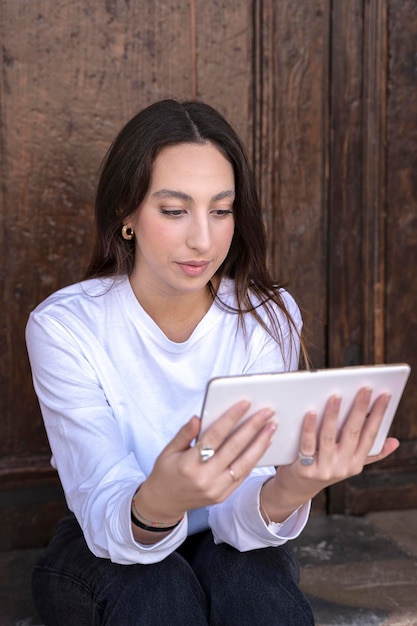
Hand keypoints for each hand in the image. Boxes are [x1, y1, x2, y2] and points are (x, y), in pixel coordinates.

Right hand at [136, 400, 276, 524]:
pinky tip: (263, 445)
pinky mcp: (223, 496)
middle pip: (234, 448)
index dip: (231, 418)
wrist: (164, 503)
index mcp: (188, 464)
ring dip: (260, 444)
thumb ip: (184, 433)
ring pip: (244, 464)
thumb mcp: (168, 450)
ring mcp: (216, 489)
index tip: (245, 403)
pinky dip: (254, 459)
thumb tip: (198, 417)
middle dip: (253, 428)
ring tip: (271, 427)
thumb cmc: (166, 472)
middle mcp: (204, 478)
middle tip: (267, 412)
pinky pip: (242, 475)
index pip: (214, 436)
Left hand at [261, 387, 399, 520]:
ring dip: (333, 415)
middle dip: (360, 409)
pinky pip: (308, 444)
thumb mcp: (349, 463)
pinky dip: (309, 428)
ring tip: (336, 396)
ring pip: (329, 437)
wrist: (297, 489)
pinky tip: (311, 412)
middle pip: (352, 433)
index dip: (378, 415)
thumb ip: (371, 453)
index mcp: (356, 462)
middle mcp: (343, 466)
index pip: (371, 435)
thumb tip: (394, 442)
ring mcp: (324, 468)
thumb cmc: (324, 466)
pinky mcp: (305, 468)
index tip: (384, 395)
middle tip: (365, 388)